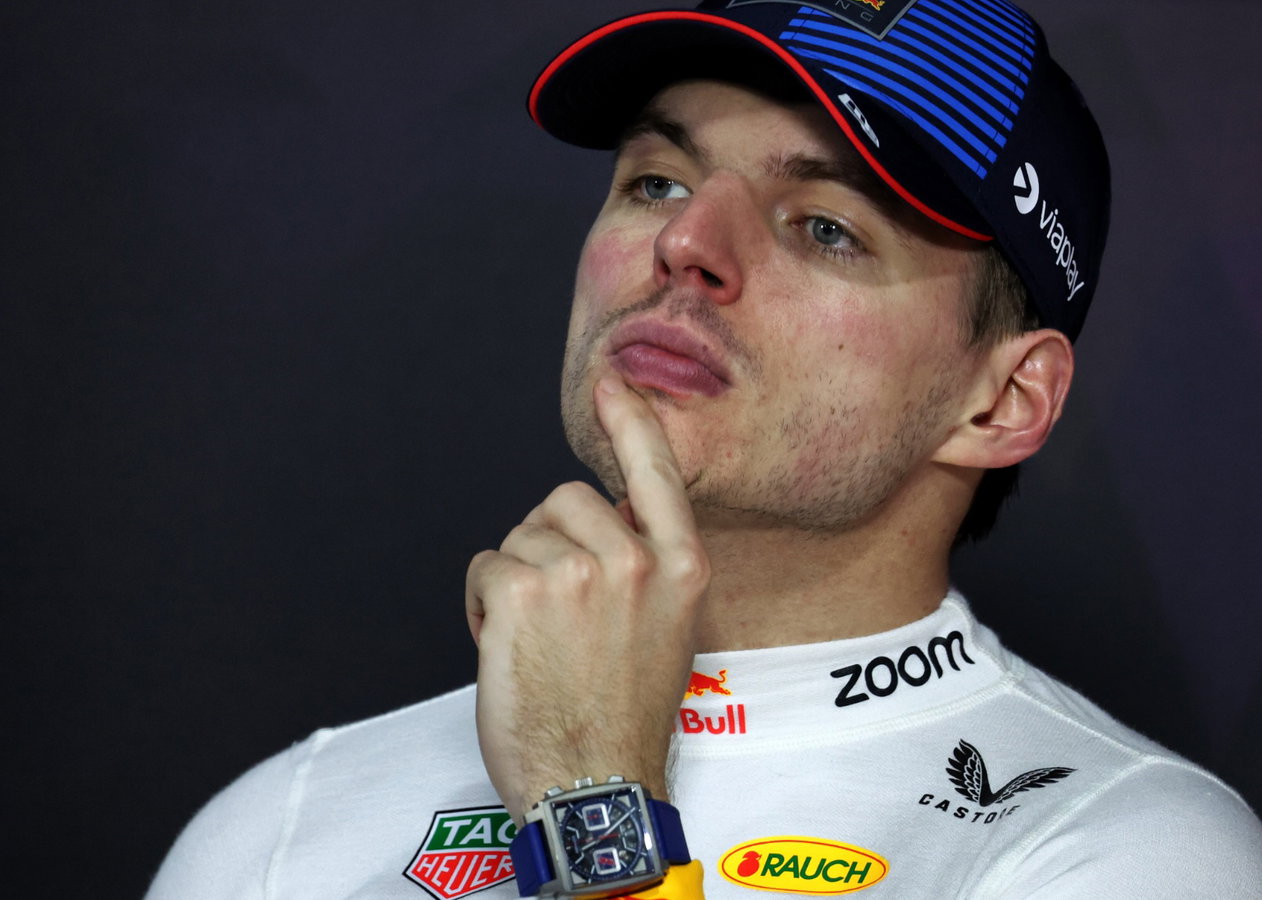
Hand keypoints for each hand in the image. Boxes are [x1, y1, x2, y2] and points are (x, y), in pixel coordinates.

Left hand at [467, 376, 709, 818]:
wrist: (595, 782)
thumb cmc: (625, 718)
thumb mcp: (671, 631)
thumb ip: (650, 569)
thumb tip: (610, 521)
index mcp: (684, 568)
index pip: (657, 472)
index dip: (631, 420)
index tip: (612, 380)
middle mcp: (638, 561)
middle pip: (564, 500)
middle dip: (545, 543)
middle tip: (556, 613)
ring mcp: (581, 573)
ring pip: (520, 536)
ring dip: (514, 581)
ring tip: (538, 643)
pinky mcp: (525, 593)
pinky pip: (487, 567)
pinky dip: (483, 605)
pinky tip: (508, 651)